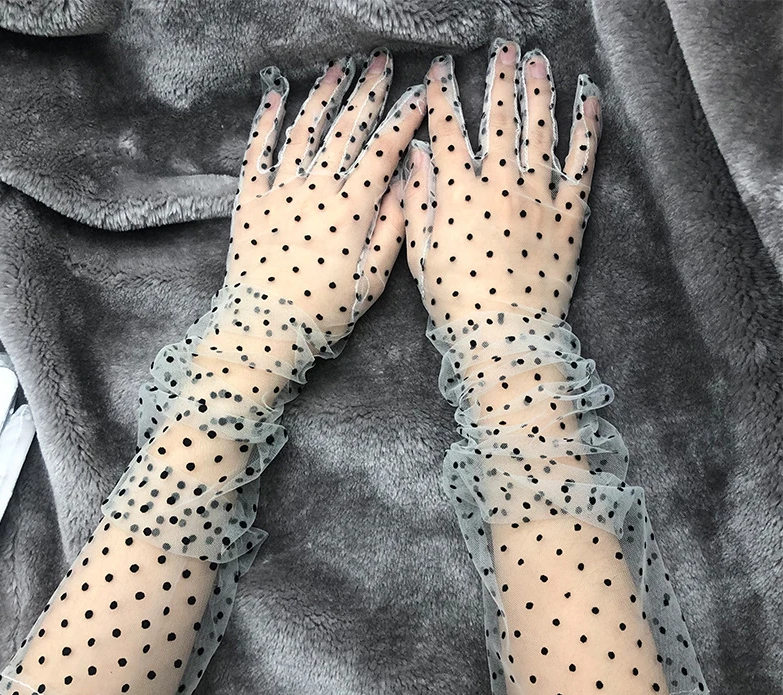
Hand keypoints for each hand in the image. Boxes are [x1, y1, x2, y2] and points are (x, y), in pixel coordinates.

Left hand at [226, 51, 425, 344]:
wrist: (266, 330)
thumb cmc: (324, 312)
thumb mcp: (371, 280)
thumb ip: (392, 227)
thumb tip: (407, 181)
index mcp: (350, 211)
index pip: (382, 152)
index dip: (402, 120)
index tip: (419, 95)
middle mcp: (314, 191)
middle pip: (344, 131)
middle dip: (366, 93)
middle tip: (380, 63)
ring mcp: (279, 193)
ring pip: (304, 131)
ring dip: (324, 96)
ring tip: (339, 68)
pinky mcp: (250, 201)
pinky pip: (257, 152)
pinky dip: (266, 121)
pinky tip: (276, 96)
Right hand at [401, 40, 600, 324]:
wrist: (506, 336)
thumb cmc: (457, 303)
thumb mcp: (422, 255)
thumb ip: (418, 201)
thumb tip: (416, 157)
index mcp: (459, 194)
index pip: (448, 131)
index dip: (442, 96)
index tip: (439, 71)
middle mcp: (501, 184)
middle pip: (500, 119)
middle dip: (499, 78)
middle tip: (501, 49)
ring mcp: (539, 196)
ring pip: (540, 129)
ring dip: (538, 89)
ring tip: (536, 60)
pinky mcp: (570, 214)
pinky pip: (582, 161)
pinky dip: (587, 126)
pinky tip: (588, 97)